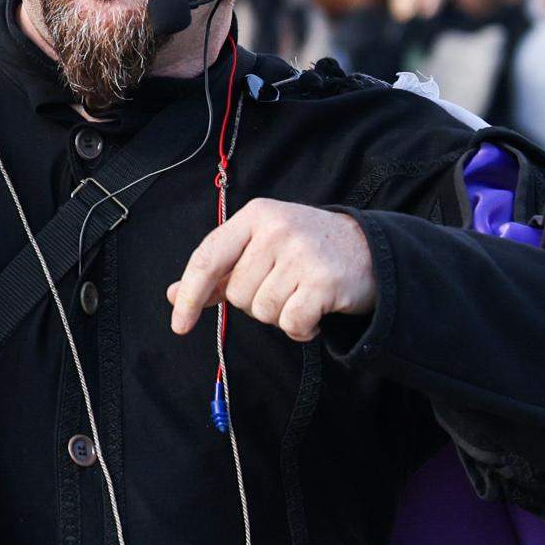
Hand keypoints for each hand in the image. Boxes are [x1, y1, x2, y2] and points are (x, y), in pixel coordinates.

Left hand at [170, 202, 375, 342]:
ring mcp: (303, 253)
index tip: (179, 324)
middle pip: (238, 294)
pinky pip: (291, 324)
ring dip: (280, 315)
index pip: (208, 258)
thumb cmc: (304, 251)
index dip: (189, 295)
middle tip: (283, 286)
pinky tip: (315, 313)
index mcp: (255, 216)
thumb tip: (174, 295)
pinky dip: (301, 329)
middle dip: (255, 302)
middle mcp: (278, 229)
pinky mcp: (325, 280)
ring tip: (301, 294)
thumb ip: (218, 273)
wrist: (370, 249)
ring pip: (263, 311)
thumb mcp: (259, 248)